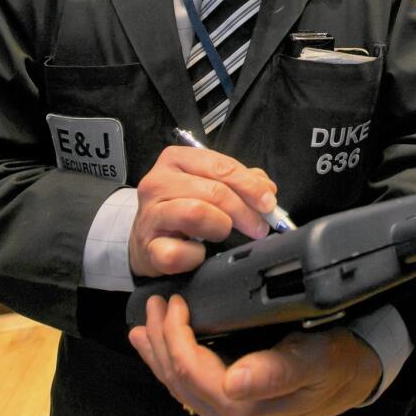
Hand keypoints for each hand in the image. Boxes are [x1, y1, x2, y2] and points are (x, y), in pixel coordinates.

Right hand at [129, 146, 278, 277]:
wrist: (146, 239)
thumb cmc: (182, 208)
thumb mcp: (209, 185)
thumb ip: (240, 182)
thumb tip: (267, 189)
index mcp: (176, 159)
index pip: (220, 166)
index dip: (250, 185)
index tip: (268, 203)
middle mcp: (158, 182)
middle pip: (213, 191)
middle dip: (243, 210)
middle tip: (258, 226)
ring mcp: (149, 214)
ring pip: (196, 213)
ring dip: (220, 226)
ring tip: (223, 233)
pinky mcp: (146, 246)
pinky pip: (179, 252)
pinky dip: (196, 256)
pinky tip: (199, 253)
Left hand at [130, 295, 381, 415]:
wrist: (355, 375)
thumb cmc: (336, 361)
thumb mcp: (314, 359)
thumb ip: (275, 372)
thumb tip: (234, 381)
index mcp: (243, 410)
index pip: (189, 370)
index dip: (175, 333)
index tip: (175, 298)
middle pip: (177, 378)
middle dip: (161, 338)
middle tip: (155, 301)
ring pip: (178, 384)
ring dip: (161, 350)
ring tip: (148, 322)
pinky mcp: (232, 410)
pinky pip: (191, 388)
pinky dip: (172, 362)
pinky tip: (162, 347)